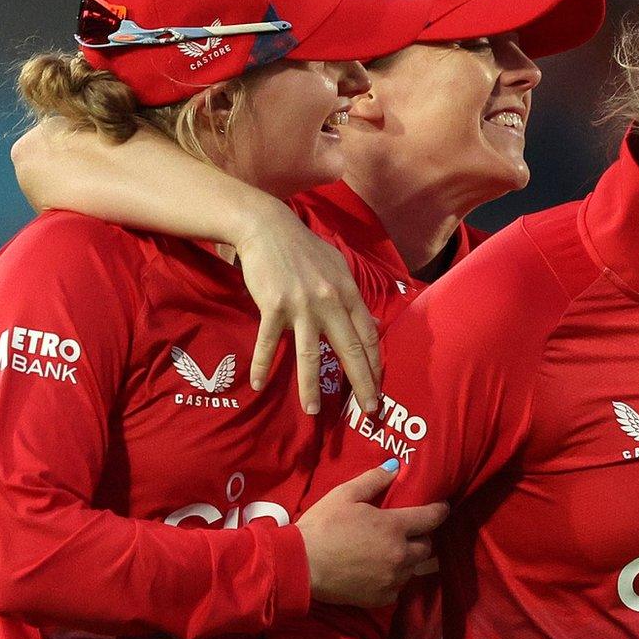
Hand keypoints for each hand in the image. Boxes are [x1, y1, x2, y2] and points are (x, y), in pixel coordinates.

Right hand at [230, 203, 382, 415]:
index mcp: (348, 294)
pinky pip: (268, 342)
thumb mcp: (338, 267)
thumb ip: (351, 296)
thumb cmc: (305, 249)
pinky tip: (258, 384)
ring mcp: (301, 306)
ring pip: (309, 354)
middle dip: (362, 383)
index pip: (369, 336)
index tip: (379, 387)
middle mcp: (330, 302)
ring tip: (312, 410)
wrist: (268, 227)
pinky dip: (262, 364)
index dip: (376, 364)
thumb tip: (367, 322)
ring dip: (311, 386)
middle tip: (370, 411)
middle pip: (350, 350)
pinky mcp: (273, 307)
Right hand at [298, 461, 448, 607]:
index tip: (442, 508)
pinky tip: (380, 573)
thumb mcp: (344, 495)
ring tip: (392, 553)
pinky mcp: (382, 598)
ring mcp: (392, 579)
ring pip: (414, 568)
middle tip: (409, 533)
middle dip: (422, 538)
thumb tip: (395, 467)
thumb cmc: (322, 526)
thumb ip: (373, 480)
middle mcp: (400, 554)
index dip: (440, 511)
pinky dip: (394, 580)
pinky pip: (398, 588)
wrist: (300, 565)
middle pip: (426, 547)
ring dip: (408, 560)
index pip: (431, 518)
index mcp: (394, 527)